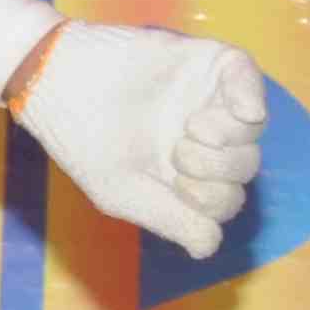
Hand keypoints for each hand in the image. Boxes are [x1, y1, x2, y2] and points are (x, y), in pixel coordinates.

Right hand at [14, 22, 270, 258]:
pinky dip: (251, 94)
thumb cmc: (83, 140)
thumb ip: (172, 220)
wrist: (57, 81)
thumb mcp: (122, 194)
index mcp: (181, 173)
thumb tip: (210, 246)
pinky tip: (242, 111)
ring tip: (190, 129)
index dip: (212, 200)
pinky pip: (247, 75)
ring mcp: (205, 99)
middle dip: (219, 171)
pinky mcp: (205, 62)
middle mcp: (200, 138)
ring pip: (251, 130)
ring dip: (230, 140)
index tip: (176, 184)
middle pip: (243, 166)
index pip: (225, 199)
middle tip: (178, 155)